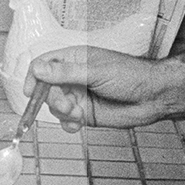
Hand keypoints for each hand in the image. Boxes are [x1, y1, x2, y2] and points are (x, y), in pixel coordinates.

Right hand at [30, 45, 174, 130]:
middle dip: (53, 99)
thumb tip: (39, 69)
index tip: (31, 92)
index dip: (34, 77)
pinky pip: (66, 121)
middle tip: (66, 104)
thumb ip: (65, 73)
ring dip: (62, 112)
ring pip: (55, 106)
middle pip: (46, 88)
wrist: (153, 97)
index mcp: (74, 59)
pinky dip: (68, 124)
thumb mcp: (95, 71)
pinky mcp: (85, 113)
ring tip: (78, 113)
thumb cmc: (130, 75)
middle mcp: (73, 77)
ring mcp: (78, 96)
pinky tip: (78, 124)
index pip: (44, 65)